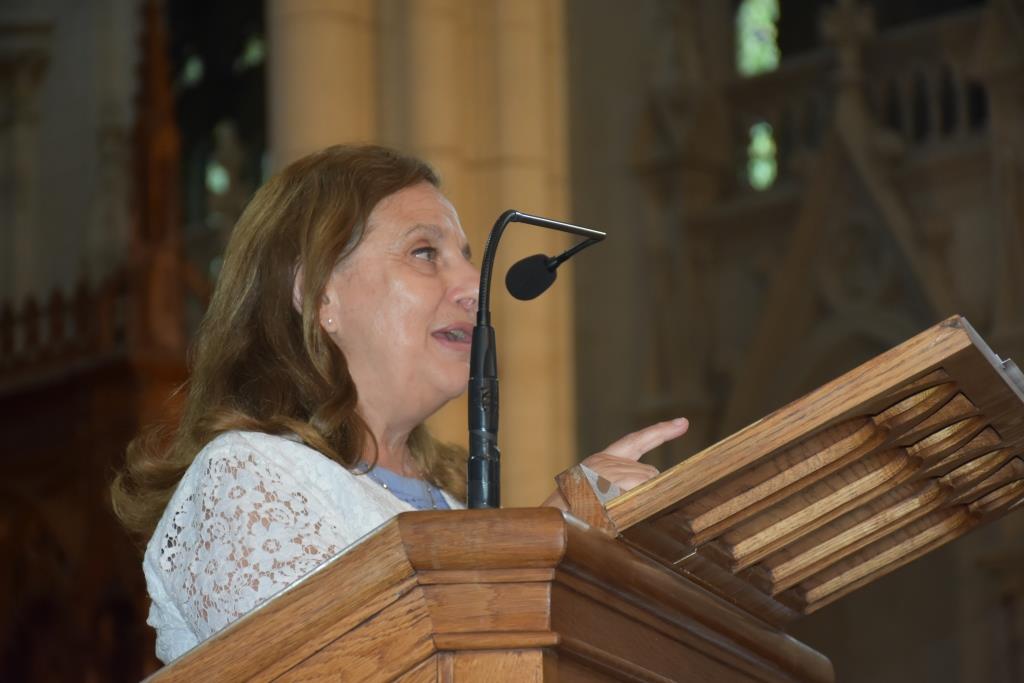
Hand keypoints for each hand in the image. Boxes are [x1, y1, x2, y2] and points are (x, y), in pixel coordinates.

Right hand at [542, 418, 688, 507]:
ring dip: (643, 498)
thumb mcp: (593, 491)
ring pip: (648, 481)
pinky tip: (621, 507)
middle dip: (648, 489)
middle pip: (649, 472)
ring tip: (614, 511)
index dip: (661, 431)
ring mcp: (609, 470)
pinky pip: (641, 487)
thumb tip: (650, 486)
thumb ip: (617, 486)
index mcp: (602, 460)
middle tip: (624, 507)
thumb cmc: (572, 513)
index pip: (637, 441)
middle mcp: (607, 461)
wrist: (551, 518)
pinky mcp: (612, 481)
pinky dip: (640, 498)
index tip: (683, 422)